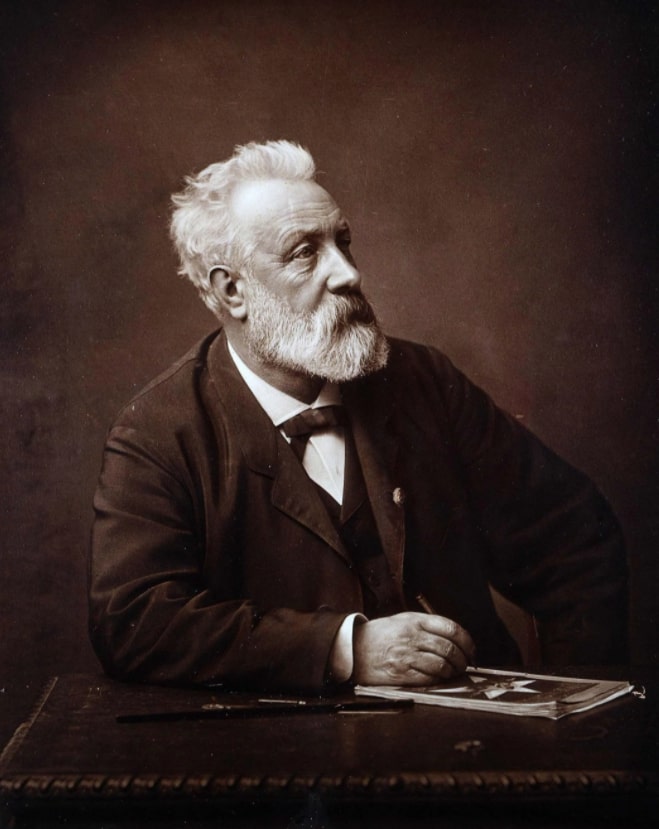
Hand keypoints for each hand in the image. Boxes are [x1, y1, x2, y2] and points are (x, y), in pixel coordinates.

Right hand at [352, 612, 474, 685]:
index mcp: (414, 620)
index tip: (471, 650)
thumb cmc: (380, 635)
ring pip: (442, 665)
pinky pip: (429, 679)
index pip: (451, 628)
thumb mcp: (403, 621)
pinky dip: (440, 680)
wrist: (353, 649)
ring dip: (453, 672)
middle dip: (463, 660)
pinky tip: (440, 678)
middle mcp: (412, 636)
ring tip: (453, 672)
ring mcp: (406, 655)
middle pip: (450, 649)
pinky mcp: (401, 673)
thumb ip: (428, 627)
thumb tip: (456, 640)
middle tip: (465, 664)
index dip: (467, 641)